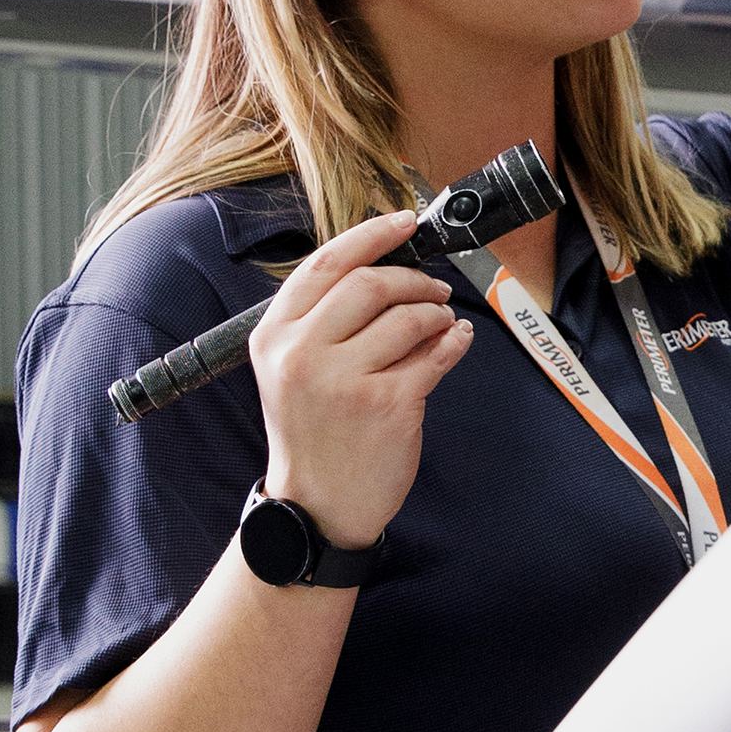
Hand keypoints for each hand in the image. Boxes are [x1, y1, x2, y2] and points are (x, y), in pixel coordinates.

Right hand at [249, 210, 472, 550]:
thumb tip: (387, 264)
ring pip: (409, 318)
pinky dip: (454, 342)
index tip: (405, 223)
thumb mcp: (293, 368)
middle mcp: (302, 354)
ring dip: (436, 314)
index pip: (326, 264)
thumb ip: (325, 318)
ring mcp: (344, 381)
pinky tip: (456, 341)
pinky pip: (434, 356)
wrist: (317, 508)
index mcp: (274, 336)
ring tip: (441, 322)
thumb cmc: (313, 431)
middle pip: (371, 284)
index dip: (371, 235)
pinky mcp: (386, 405)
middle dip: (413, 279)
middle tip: (435, 289)